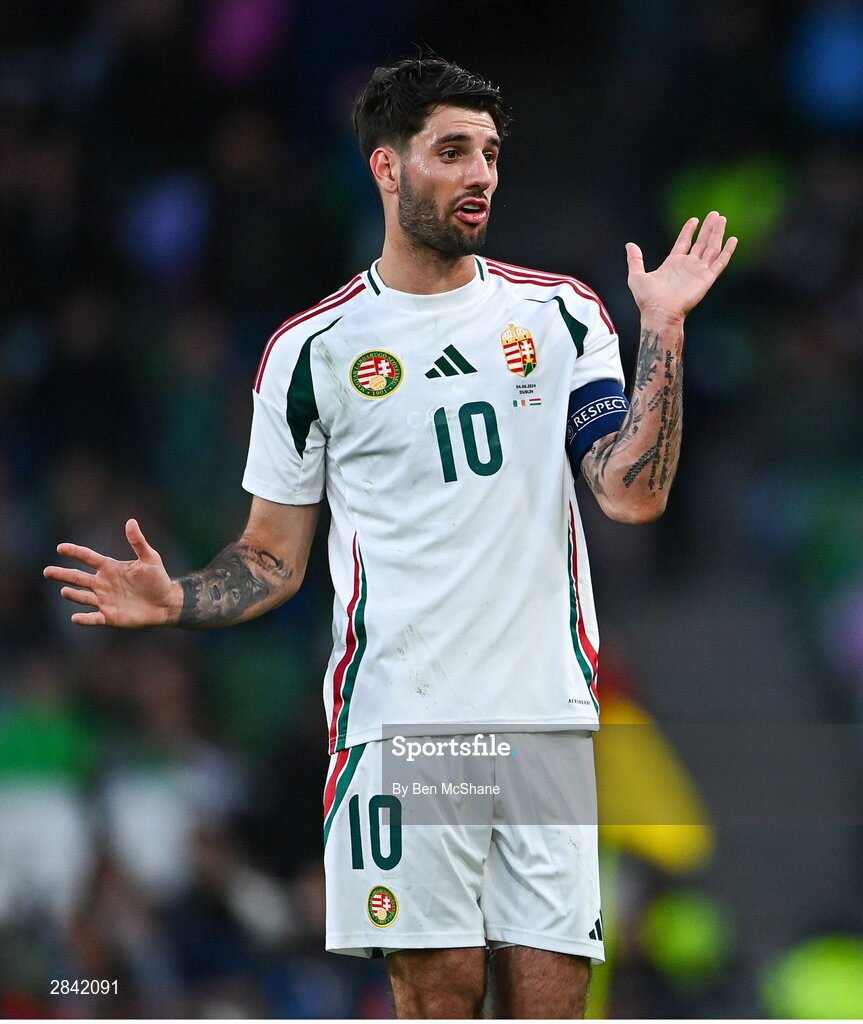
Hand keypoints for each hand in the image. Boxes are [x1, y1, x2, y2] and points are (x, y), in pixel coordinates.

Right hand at [43, 519, 181, 626]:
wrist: (166, 603)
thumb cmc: (158, 579)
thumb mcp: (150, 558)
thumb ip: (138, 542)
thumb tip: (131, 521)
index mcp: (110, 567)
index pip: (88, 557)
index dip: (75, 552)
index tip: (60, 547)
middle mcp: (103, 583)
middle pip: (78, 577)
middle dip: (62, 574)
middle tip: (47, 571)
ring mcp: (104, 599)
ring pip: (82, 596)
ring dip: (73, 594)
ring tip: (64, 591)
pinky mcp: (109, 616)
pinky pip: (93, 618)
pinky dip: (84, 619)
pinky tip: (75, 618)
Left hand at [625, 211, 736, 321]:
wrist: (659, 313)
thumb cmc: (647, 300)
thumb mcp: (636, 276)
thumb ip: (635, 260)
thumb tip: (629, 245)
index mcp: (673, 264)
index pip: (684, 242)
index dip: (689, 231)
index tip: (694, 219)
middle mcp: (687, 266)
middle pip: (701, 242)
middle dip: (707, 228)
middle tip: (714, 214)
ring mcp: (698, 272)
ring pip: (711, 248)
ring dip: (717, 234)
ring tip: (722, 219)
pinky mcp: (707, 278)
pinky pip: (720, 262)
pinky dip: (727, 251)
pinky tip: (733, 239)